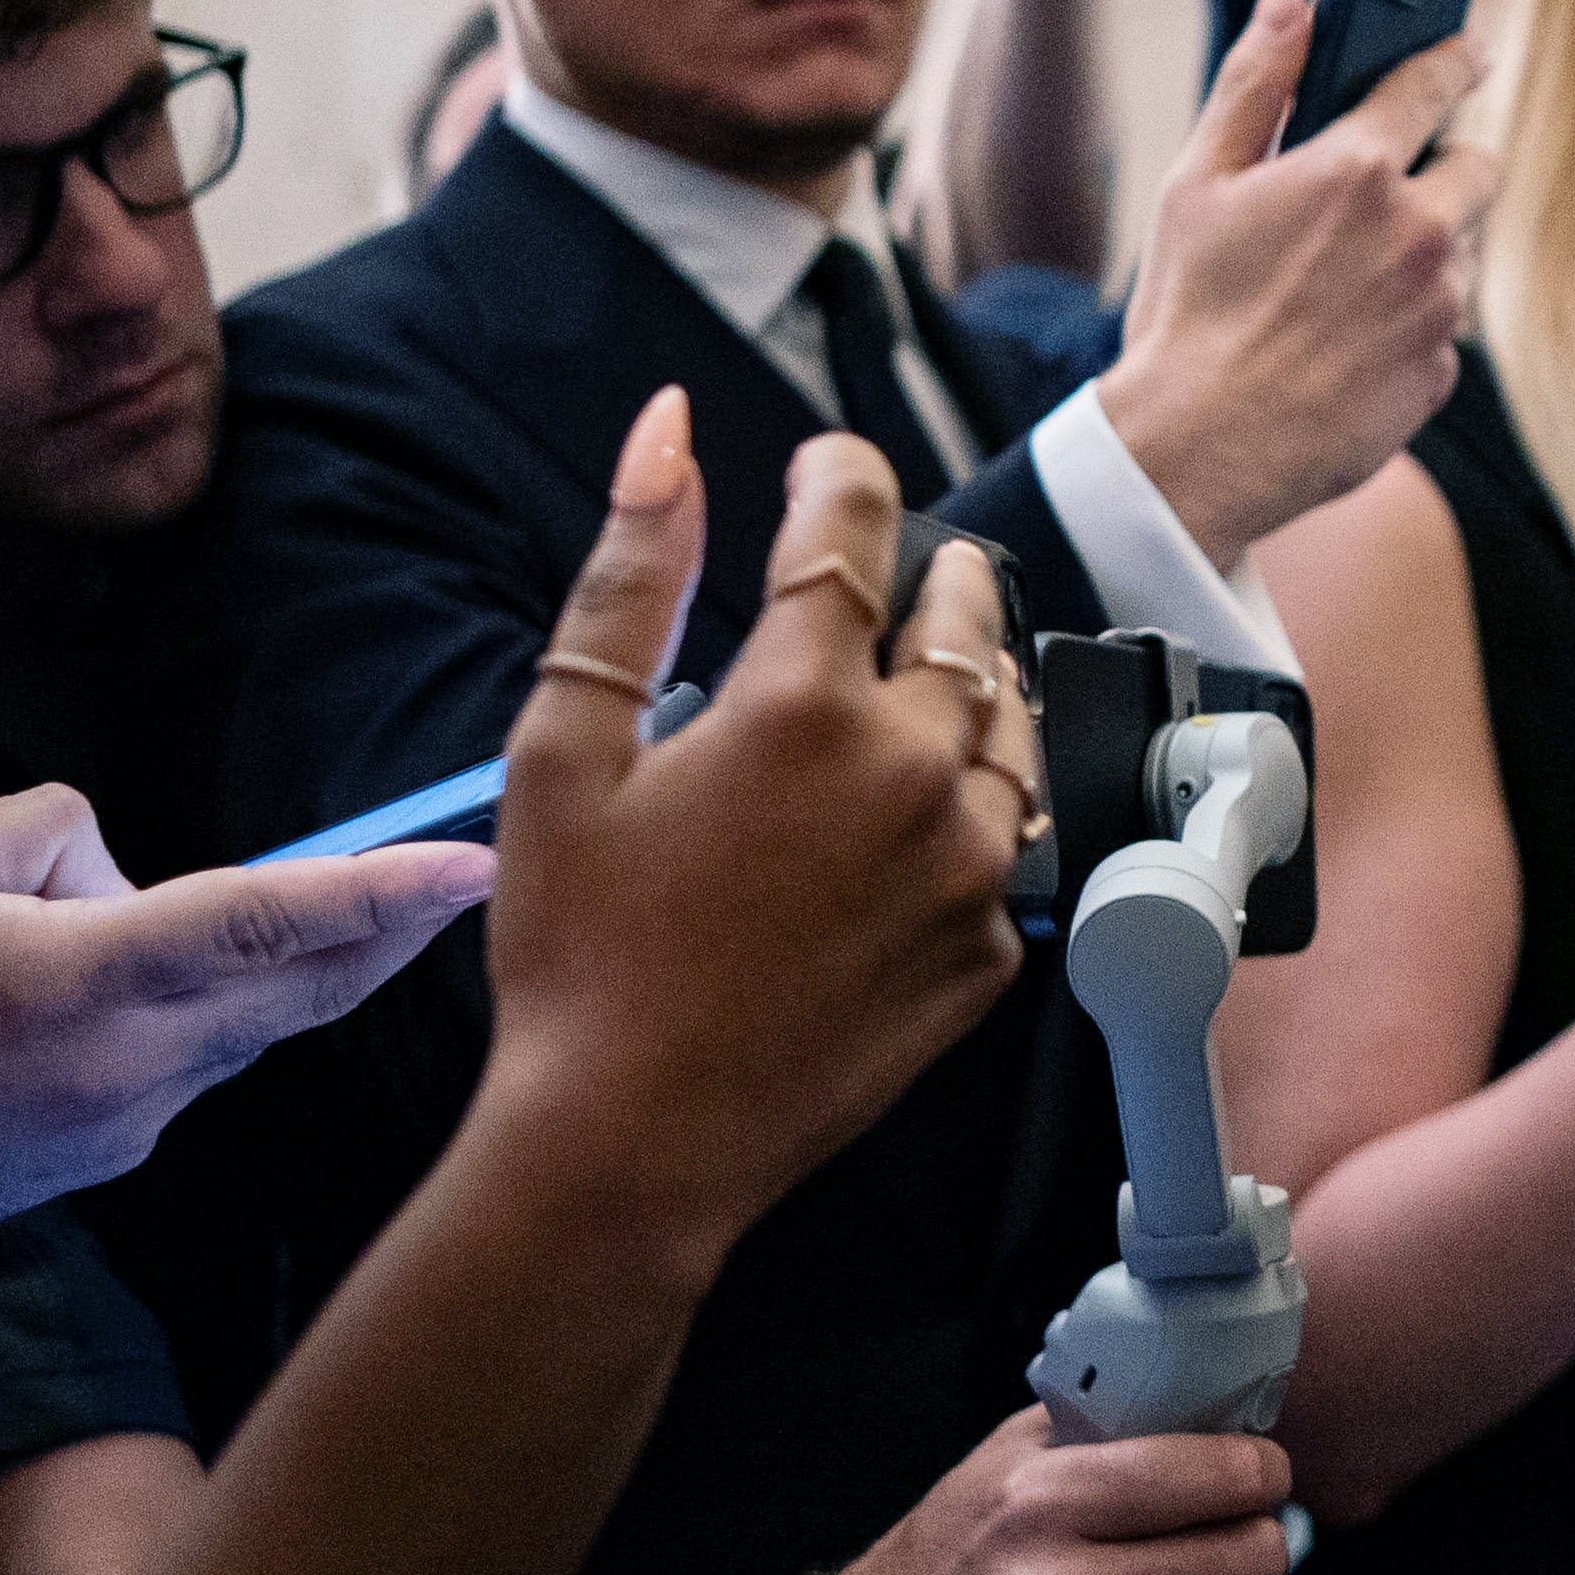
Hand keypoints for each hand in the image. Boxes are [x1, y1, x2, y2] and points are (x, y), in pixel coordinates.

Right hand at [0, 790, 496, 1260]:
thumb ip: (57, 834)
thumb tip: (131, 876)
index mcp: (79, 983)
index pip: (260, 923)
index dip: (376, 892)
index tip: (470, 863)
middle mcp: (125, 1068)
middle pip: (299, 988)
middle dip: (388, 930)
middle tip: (460, 875)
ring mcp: (125, 1126)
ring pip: (245, 1025)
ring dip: (261, 967)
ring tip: (180, 925)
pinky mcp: (109, 1156)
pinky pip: (189, 1062)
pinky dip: (188, 1014)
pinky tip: (114, 989)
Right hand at [459, 395, 1037, 1275]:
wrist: (635, 1140)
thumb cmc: (580, 951)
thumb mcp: (568, 747)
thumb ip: (631, 577)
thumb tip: (667, 435)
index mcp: (804, 704)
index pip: (854, 529)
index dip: (841, 476)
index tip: (828, 465)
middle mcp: (913, 770)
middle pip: (962, 620)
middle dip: (929, 577)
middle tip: (896, 571)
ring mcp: (967, 865)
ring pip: (1006, 729)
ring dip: (969, 690)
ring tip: (916, 684)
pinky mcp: (988, 951)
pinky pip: (1007, 848)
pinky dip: (967, 815)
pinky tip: (909, 824)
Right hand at [1096, 0, 1493, 562]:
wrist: (1199, 448)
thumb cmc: (1187, 310)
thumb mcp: (1197, 183)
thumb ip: (1253, 84)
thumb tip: (1290, 1)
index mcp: (1355, 170)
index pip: (1432, 84)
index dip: (1455, 58)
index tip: (1468, 50)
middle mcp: (1418, 232)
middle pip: (1478, 169)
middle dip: (1447, 168)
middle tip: (1389, 191)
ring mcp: (1439, 308)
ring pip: (1459, 255)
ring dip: (1422, 256)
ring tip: (1337, 289)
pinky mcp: (1442, 373)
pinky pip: (1443, 330)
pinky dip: (1409, 329)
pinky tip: (1344, 346)